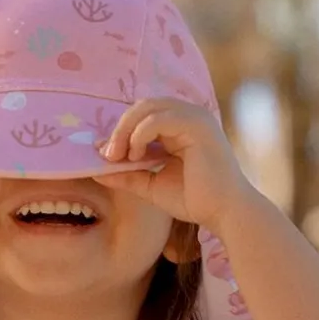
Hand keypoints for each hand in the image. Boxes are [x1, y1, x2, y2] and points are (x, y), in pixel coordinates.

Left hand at [93, 98, 254, 230]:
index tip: (102, 155)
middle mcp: (188, 115)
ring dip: (125, 130)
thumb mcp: (149, 184)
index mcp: (179, 126)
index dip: (119, 131)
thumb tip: (94, 168)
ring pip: (147, 108)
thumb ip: (125, 173)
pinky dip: (139, 135)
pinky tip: (136, 155)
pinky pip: (158, 119)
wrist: (223, 213)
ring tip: (118, 156)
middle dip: (119, 129)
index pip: (142, 115)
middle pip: (142, 106)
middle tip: (107, 155)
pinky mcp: (197, 125)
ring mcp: (194, 117)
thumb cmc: (193, 199)